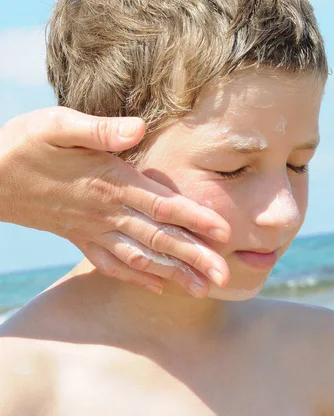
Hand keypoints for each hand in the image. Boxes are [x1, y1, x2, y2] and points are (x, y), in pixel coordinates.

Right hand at [0, 107, 230, 296]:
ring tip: (201, 290)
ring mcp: (92, 229)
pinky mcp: (79, 237)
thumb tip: (137, 128)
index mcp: (109, 182)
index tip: (224, 235)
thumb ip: (98, 129)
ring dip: (172, 274)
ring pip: (140, 257)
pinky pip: (112, 263)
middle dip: (194, 258)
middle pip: (158, 239)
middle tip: (225, 279)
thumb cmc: (26, 144)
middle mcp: (106, 212)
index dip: (194, 218)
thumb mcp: (57, 125)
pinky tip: (156, 287)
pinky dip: (136, 277)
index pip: (161, 204)